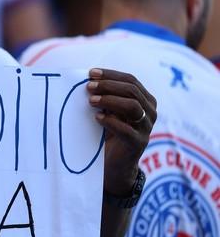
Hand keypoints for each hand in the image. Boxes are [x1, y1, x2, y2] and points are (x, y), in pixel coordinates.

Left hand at [87, 68, 156, 195]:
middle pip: (132, 91)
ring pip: (133, 107)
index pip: (131, 80)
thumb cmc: (109, 131)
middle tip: (88, 87)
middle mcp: (150, 111)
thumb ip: (105, 96)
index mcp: (145, 100)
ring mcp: (146, 128)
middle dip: (108, 86)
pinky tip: (97, 118)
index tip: (91, 73)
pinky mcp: (138, 143)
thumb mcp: (109, 110)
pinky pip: (127, 130)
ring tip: (91, 101)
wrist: (115, 163)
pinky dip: (111, 121)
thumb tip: (87, 79)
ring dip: (110, 101)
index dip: (111, 75)